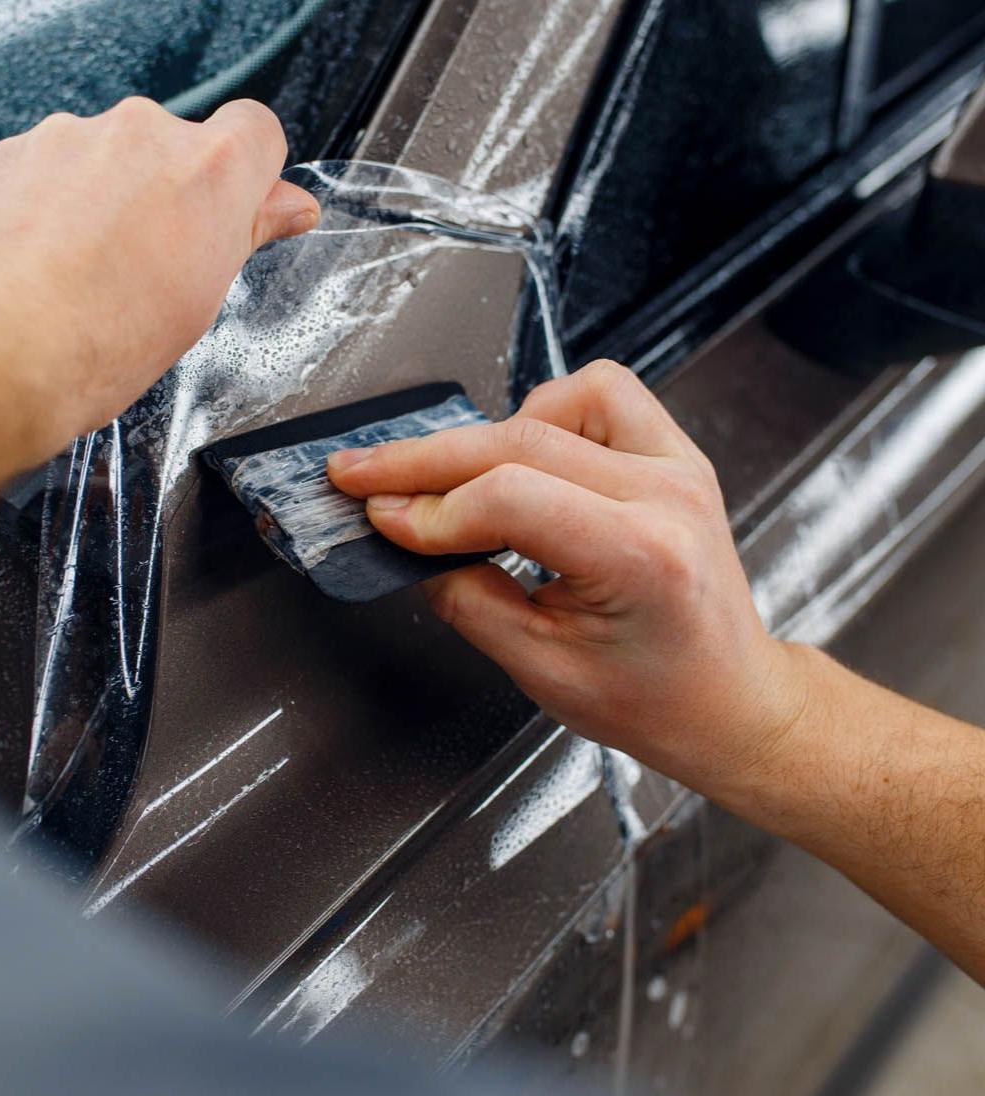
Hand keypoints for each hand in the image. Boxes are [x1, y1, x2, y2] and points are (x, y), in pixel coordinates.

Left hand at [0, 98, 317, 534]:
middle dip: (167, 193)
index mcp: (209, 170)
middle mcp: (141, 134)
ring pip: (106, 158)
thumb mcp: (200, 299)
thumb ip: (247, 231)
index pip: (256, 131)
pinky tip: (42, 263)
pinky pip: (47, 167)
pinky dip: (49, 204)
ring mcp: (70, 137)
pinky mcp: (10, 152)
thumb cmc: (98, 343)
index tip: (237, 207)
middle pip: (175, 146)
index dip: (250, 171)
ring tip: (85, 273)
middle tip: (151, 265)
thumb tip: (287, 206)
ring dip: (105, 198)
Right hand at [328, 360, 800, 794]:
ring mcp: (677, 464)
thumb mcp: (543, 670)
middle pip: (519, 439)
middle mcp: (667, 494)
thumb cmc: (656, 700)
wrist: (729, 700)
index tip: (379, 516)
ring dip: (490, 434)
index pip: (509, 497)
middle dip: (425, 459)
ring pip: (558, 400)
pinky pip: (599, 395)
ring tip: (455, 479)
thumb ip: (467, 599)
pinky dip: (546, 414)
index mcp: (642, 555)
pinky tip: (523, 459)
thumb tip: (410, 540)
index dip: (429, 507)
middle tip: (364, 472)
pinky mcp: (673, 453)